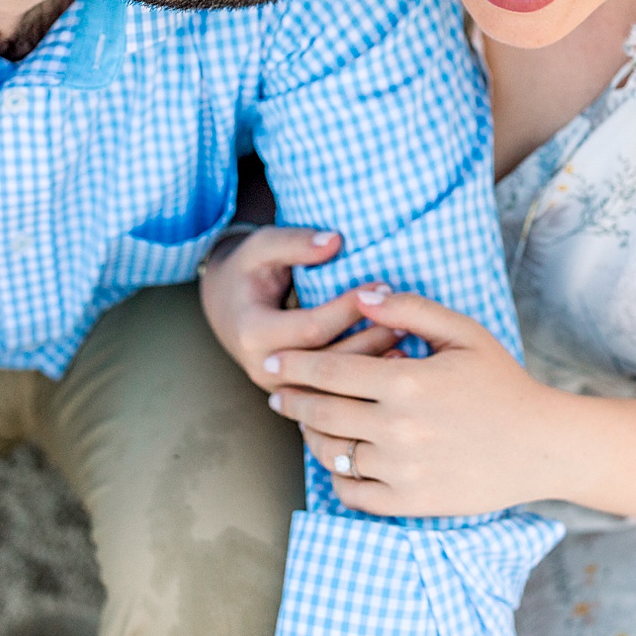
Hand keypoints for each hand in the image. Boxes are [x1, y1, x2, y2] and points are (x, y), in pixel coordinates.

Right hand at [198, 226, 404, 390]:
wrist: (228, 306)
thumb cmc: (248, 271)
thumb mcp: (262, 247)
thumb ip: (295, 242)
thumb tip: (336, 241)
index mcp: (253, 333)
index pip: (312, 328)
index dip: (349, 309)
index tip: (382, 288)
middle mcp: (265, 368)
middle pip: (328, 362)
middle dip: (370, 338)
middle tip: (406, 317)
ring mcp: (281, 387)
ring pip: (336, 386)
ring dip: (374, 362)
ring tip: (407, 336)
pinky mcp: (297, 395)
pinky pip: (335, 394)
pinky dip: (366, 380)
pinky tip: (395, 359)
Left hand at [265, 289, 564, 516]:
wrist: (542, 446)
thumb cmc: (502, 382)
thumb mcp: (463, 333)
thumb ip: (409, 310)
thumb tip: (360, 293)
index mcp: (405, 381)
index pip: (327, 371)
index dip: (292, 366)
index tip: (271, 364)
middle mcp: (397, 428)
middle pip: (320, 413)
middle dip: (289, 401)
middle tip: (276, 394)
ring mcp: (401, 469)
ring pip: (332, 454)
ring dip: (311, 437)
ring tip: (307, 424)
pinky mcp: (409, 502)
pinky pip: (352, 493)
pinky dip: (337, 477)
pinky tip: (337, 461)